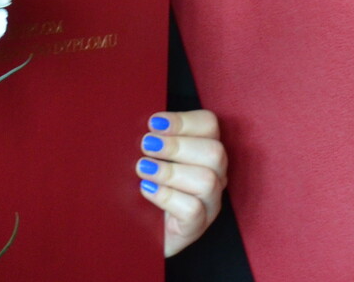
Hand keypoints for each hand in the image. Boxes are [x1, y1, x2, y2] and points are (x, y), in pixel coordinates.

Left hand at [138, 110, 226, 255]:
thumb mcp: (149, 159)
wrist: (138, 233)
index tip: (153, 123)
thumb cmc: (145, 190)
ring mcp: (208, 204)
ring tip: (143, 170)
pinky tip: (147, 190)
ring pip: (207, 180)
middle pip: (214, 152)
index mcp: (204, 151)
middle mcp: (214, 176)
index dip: (183, 120)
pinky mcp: (196, 227)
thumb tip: (138, 123)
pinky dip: (167, 196)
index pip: (209, 125)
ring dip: (171, 171)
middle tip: (146, 146)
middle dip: (177, 145)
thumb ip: (151, 140)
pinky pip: (193, 210)